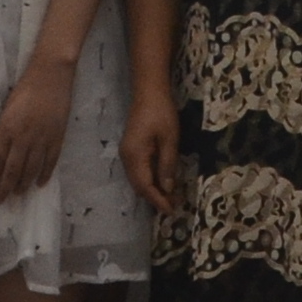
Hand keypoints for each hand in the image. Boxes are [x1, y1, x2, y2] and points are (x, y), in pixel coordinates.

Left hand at [0, 56, 80, 198]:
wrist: (51, 75)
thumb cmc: (25, 87)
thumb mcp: (7, 109)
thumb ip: (4, 130)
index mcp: (8, 128)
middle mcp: (24, 137)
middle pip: (13, 169)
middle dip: (6, 188)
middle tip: (0, 201)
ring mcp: (43, 139)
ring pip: (31, 169)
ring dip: (24, 185)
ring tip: (18, 195)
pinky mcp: (58, 137)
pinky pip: (50, 161)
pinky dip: (45, 174)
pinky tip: (39, 183)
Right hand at [120, 90, 184, 217]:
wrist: (148, 90)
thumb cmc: (161, 112)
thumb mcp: (170, 139)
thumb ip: (167, 165)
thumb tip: (168, 189)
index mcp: (135, 156)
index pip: (145, 186)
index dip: (158, 200)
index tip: (172, 211)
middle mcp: (126, 158)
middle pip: (139, 186)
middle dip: (156, 198)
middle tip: (175, 206)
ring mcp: (127, 153)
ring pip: (138, 180)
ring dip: (153, 190)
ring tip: (172, 197)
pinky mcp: (131, 149)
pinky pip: (139, 171)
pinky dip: (150, 180)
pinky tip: (163, 181)